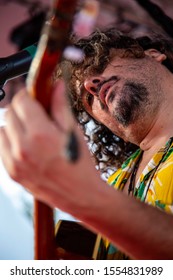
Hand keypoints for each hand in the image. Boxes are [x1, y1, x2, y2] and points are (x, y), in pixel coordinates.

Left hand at [0, 80, 102, 215]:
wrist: (80, 195)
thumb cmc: (81, 165)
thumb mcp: (73, 132)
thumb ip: (60, 106)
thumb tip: (56, 85)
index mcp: (40, 134)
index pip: (20, 101)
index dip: (27, 95)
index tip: (33, 96)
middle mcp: (22, 148)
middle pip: (9, 114)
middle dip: (21, 110)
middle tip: (36, 115)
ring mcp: (14, 162)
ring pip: (2, 130)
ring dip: (13, 126)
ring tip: (31, 133)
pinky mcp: (12, 173)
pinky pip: (1, 148)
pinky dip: (10, 142)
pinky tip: (27, 146)